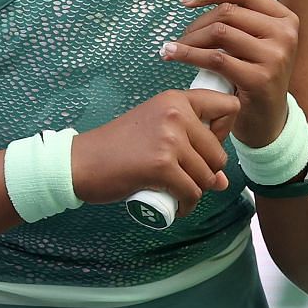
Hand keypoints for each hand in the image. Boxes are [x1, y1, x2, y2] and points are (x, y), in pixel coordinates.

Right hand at [71, 89, 240, 218]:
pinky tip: (177, 207)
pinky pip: (192, 192)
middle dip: (207, 173)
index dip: (223, 132)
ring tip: (177, 193)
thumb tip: (223, 182)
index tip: (203, 146)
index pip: (227, 107)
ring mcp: (170, 140)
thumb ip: (188, 145)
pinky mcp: (162, 166)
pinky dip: (187, 206)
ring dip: (196, 191)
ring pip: (207, 176)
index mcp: (175, 99)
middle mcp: (176, 114)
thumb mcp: (154, 130)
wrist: (81, 162)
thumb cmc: (115, 148)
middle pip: (219, 153)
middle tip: (184, 178)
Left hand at [162, 0, 298, 147]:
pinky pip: (216, 59)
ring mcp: (275, 56)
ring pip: (219, 33)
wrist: (268, 119)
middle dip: (196, 23)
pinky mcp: (260, 78)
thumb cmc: (257, 74)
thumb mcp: (253, 36)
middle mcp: (285, 33)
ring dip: (189, 40)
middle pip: (228, 12)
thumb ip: (242, 2)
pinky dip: (188, 56)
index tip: (184, 1)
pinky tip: (173, 57)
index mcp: (285, 18)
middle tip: (178, 37)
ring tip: (172, 49)